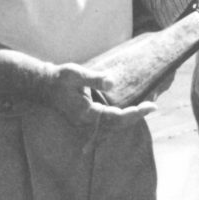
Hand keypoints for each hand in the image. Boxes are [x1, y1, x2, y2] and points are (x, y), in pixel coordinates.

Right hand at [41, 62, 156, 127]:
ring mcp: (86, 122)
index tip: (148, 107)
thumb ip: (93, 78)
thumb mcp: (76, 74)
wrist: (45, 85)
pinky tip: (130, 111)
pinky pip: (108, 123)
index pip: (115, 117)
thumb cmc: (60, 78)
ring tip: (146, 108)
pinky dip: (120, 118)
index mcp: (86, 113)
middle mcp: (87, 121)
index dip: (133, 113)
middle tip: (153, 107)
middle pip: (116, 125)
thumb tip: (111, 82)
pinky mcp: (87, 119)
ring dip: (129, 119)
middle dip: (136, 117)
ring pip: (113, 126)